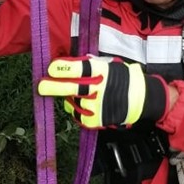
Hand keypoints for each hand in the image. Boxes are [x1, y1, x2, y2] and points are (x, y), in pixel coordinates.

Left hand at [37, 56, 168, 128]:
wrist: (142, 99)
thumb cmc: (122, 78)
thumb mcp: (108, 65)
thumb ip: (89, 65)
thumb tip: (66, 64)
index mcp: (102, 71)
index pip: (80, 68)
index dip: (64, 69)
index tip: (51, 69)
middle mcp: (99, 88)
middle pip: (72, 87)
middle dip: (54, 87)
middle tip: (41, 87)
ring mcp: (98, 105)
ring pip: (73, 103)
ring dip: (70, 100)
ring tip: (79, 96)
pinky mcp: (98, 119)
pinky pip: (79, 117)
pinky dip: (78, 112)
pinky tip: (85, 107)